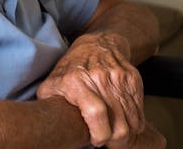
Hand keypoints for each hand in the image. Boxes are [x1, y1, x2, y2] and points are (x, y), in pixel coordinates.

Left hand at [36, 33, 146, 147]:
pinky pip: (140, 110)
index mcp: (76, 82)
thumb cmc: (72, 68)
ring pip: (133, 120)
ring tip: (115, 133)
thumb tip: (41, 120)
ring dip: (126, 133)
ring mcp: (118, 77)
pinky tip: (124, 122)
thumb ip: (47, 101)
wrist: (97, 44)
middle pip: (119, 124)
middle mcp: (99, 78)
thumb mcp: (53, 82)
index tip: (97, 141)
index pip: (96, 113)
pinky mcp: (133, 78)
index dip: (100, 134)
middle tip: (108, 142)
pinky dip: (135, 122)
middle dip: (116, 141)